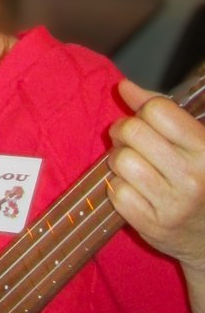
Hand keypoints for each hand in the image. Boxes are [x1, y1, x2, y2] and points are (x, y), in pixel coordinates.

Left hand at [107, 80, 204, 271]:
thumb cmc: (201, 179)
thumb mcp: (195, 143)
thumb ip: (163, 112)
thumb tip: (125, 87)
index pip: (159, 110)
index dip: (143, 110)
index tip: (144, 121)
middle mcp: (193, 177)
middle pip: (133, 132)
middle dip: (124, 131)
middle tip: (130, 141)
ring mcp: (172, 204)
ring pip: (121, 160)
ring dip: (119, 159)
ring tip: (132, 166)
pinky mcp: (152, 225)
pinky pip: (116, 192)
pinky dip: (118, 187)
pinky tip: (134, 189)